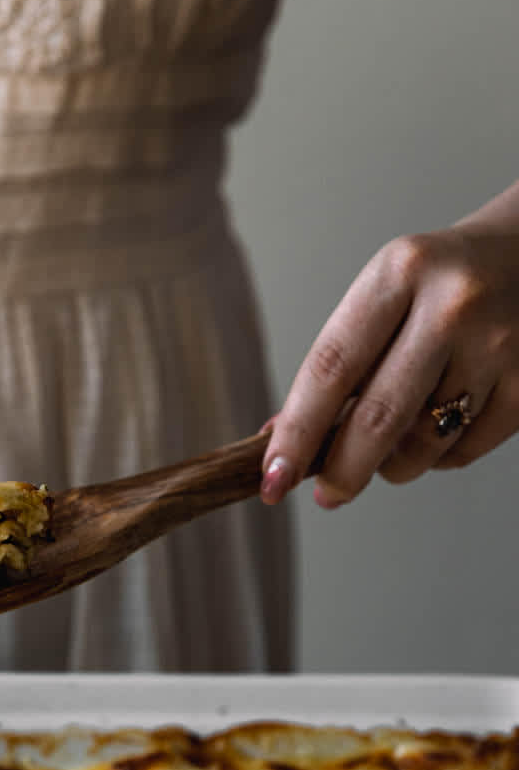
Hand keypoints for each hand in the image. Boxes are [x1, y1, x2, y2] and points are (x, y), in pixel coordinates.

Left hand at [260, 217, 518, 507]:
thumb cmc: (445, 280)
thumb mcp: (386, 293)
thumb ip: (340, 361)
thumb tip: (281, 438)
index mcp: (399, 274)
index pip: (330, 368)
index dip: (296, 432)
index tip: (273, 477)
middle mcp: (452, 306)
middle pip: (378, 417)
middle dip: (342, 470)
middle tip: (326, 495)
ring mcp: (499, 345)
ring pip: (423, 443)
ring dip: (394, 463)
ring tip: (393, 443)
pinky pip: (464, 451)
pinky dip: (440, 456)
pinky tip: (441, 425)